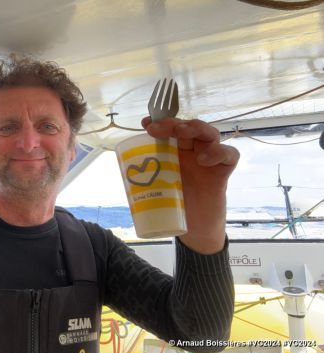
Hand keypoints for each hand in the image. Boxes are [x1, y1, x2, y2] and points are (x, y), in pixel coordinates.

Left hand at [142, 117, 238, 253]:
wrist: (194, 229)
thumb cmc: (174, 204)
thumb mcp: (156, 186)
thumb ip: (146, 175)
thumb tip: (123, 166)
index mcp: (175, 151)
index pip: (170, 130)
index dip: (159, 123)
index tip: (146, 124)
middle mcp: (193, 151)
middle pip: (188, 127)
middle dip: (173, 124)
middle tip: (158, 129)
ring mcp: (209, 160)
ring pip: (210, 133)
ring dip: (196, 128)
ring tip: (181, 134)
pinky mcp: (223, 172)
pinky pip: (230, 155)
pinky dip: (219, 152)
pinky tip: (204, 159)